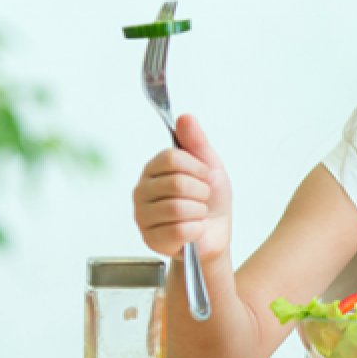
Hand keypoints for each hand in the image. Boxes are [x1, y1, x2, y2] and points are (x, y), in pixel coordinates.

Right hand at [132, 114, 232, 262]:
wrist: (216, 235)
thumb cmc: (210, 200)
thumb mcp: (209, 167)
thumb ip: (196, 142)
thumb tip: (185, 117)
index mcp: (153, 169)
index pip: (172, 157)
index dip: (197, 167)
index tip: (205, 175)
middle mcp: (141, 191)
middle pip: (177, 182)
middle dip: (201, 192)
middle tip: (202, 198)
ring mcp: (142, 217)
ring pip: (178, 208)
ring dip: (200, 211)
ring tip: (198, 213)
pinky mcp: (151, 240)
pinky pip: (180, 231)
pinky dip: (197, 230)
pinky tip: (194, 230)